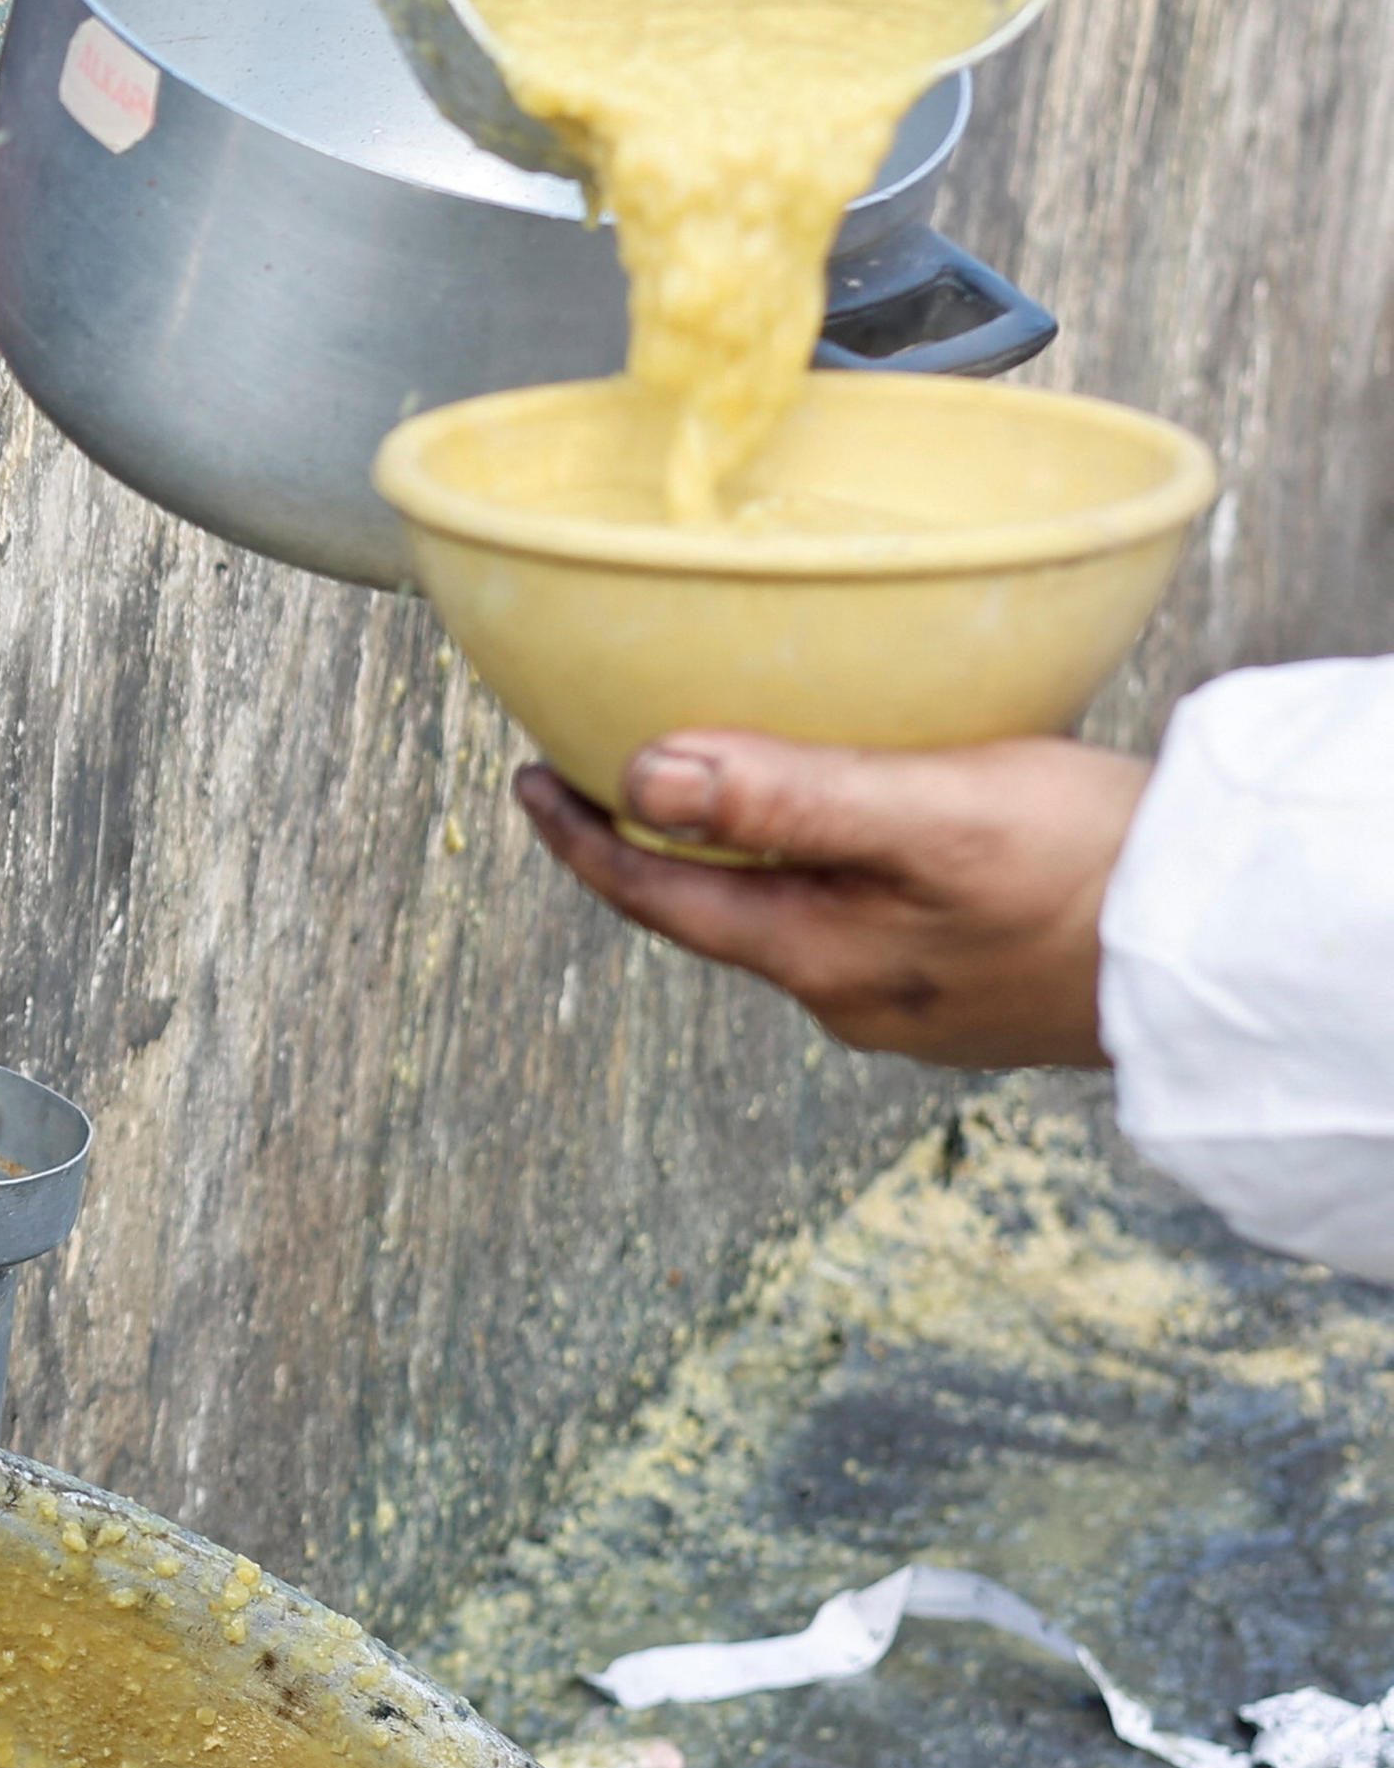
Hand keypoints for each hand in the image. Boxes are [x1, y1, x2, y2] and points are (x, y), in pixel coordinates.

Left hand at [515, 731, 1143, 1066]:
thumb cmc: (1095, 873)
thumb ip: (783, 793)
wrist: (1241, 950)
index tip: (527, 778)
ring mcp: (917, 1001)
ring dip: (748, 851)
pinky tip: (859, 824)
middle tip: (608, 766)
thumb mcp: (927, 812)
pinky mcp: (975, 986)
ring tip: (725, 782)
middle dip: (658, 841)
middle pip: (716, 908)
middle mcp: (854, 997)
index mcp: (819, 960)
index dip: (580, 836)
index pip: (654, 896)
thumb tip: (640, 775)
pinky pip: (865, 917)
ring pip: (793, 913)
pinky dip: (831, 865)